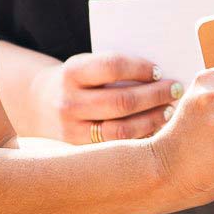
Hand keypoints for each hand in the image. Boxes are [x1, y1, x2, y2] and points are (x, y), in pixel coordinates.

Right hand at [32, 52, 180, 143]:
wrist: (38, 103)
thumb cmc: (78, 80)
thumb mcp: (87, 65)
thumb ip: (114, 69)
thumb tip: (161, 75)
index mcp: (72, 72)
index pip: (113, 67)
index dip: (141, 68)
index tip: (160, 70)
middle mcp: (69, 102)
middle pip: (121, 101)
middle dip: (154, 95)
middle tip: (175, 90)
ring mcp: (72, 129)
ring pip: (121, 130)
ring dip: (151, 119)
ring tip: (169, 110)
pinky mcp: (79, 148)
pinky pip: (115, 146)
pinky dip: (139, 137)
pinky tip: (154, 128)